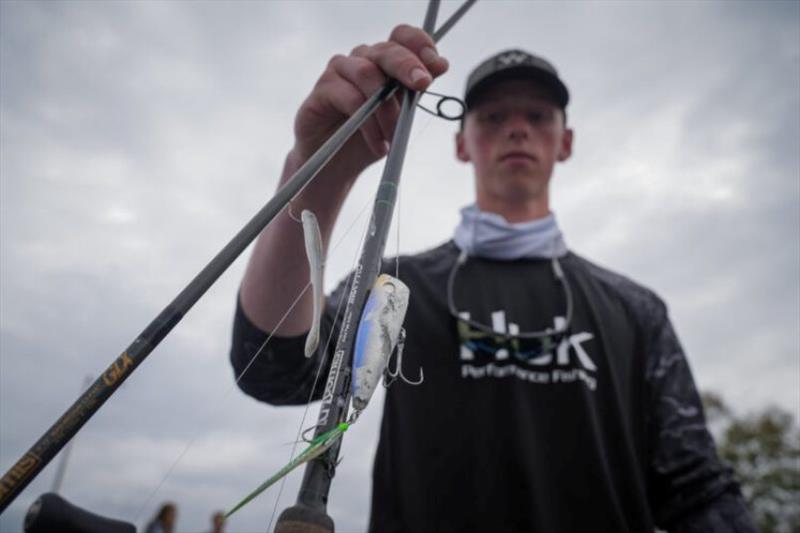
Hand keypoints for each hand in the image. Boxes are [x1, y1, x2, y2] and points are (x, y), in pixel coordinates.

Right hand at [291, 24, 448, 177]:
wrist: (336, 165)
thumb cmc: (369, 136)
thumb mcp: (399, 116)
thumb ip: (414, 90)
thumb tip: (440, 64)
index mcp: (384, 61)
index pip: (402, 37)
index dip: (420, 44)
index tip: (437, 65)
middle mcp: (361, 59)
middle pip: (386, 50)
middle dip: (408, 66)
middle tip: (422, 85)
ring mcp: (339, 71)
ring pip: (367, 74)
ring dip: (387, 109)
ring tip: (394, 137)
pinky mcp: (321, 89)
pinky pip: (350, 99)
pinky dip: (370, 126)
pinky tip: (379, 145)